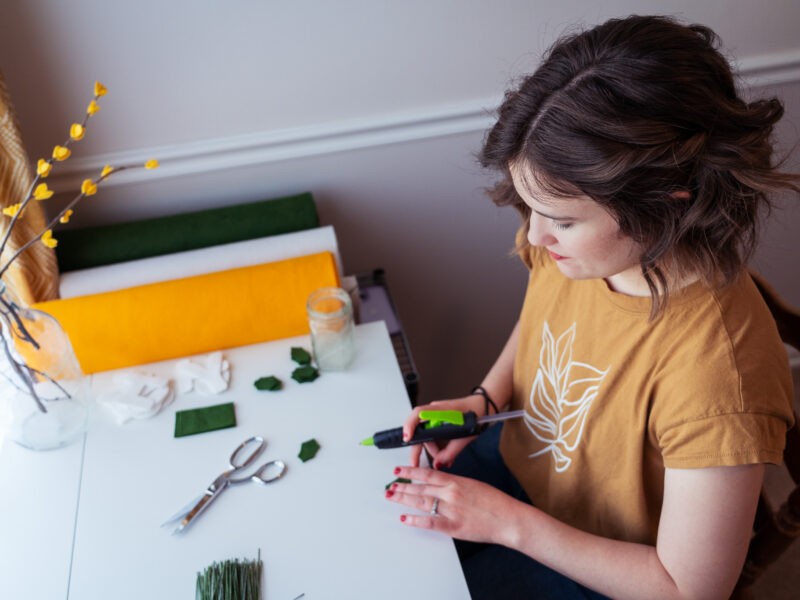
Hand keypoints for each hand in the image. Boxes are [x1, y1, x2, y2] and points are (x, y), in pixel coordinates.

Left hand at [385, 466, 522, 546]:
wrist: (509, 518)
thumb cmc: (495, 502)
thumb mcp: (473, 484)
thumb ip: (455, 483)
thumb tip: (439, 483)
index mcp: (456, 481)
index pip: (427, 473)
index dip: (410, 471)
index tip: (398, 470)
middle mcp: (451, 493)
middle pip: (420, 488)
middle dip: (402, 487)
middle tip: (390, 486)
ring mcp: (451, 510)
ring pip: (421, 503)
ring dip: (404, 500)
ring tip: (392, 497)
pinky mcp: (453, 527)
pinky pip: (430, 522)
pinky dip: (415, 520)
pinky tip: (404, 518)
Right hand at [403, 396, 484, 467]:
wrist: (483, 407)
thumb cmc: (475, 415)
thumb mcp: (464, 438)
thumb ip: (449, 453)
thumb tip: (437, 464)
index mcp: (440, 410)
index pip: (418, 414)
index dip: (410, 426)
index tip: (407, 438)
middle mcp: (434, 411)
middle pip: (420, 430)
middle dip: (419, 449)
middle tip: (415, 463)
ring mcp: (436, 415)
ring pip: (427, 436)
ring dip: (433, 450)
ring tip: (444, 461)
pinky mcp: (439, 420)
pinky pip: (433, 435)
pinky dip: (438, 445)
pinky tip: (446, 455)